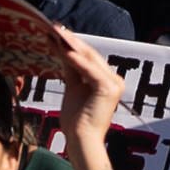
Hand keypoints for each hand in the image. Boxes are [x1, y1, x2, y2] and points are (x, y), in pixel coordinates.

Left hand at [56, 33, 126, 148]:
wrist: (81, 141)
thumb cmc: (77, 121)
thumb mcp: (73, 89)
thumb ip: (72, 70)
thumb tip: (64, 51)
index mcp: (108, 81)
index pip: (90, 58)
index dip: (73, 45)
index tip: (57, 34)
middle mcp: (115, 80)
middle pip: (90, 55)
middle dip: (71, 41)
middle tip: (55, 29)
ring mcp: (114, 84)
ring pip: (90, 59)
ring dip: (71, 45)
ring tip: (56, 35)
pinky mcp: (108, 88)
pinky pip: (89, 70)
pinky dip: (75, 59)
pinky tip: (63, 51)